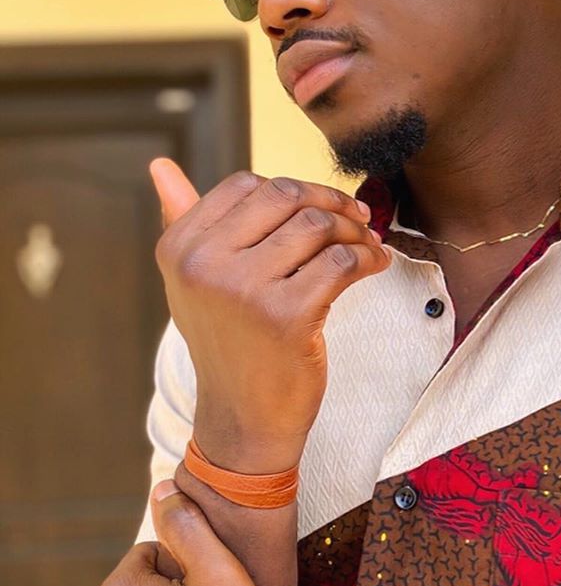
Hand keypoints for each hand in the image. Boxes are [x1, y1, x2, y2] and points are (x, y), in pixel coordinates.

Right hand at [150, 158, 391, 469]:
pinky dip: (368, 259)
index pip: (246, 185)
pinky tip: (375, 266)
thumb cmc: (230, 345)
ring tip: (367, 246)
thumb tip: (160, 166)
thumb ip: (183, 222)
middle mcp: (203, 265)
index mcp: (179, 249)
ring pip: (317, 227)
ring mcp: (243, 290)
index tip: (322, 206)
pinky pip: (342, 263)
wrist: (245, 419)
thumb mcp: (194, 284)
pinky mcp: (286, 316)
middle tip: (357, 220)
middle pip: (284, 197)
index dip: (294, 190)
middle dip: (330, 203)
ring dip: (354, 233)